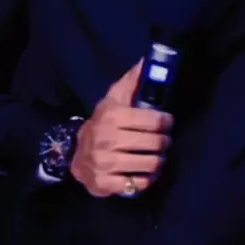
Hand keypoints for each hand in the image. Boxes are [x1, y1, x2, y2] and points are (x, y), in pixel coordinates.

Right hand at [70, 61, 173, 197]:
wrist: (77, 156)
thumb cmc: (102, 124)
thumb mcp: (113, 100)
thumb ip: (131, 82)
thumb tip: (147, 61)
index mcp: (112, 116)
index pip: (153, 120)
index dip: (166, 121)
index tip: (167, 122)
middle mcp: (107, 139)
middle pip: (154, 143)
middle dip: (164, 142)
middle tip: (164, 141)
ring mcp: (105, 163)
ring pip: (150, 164)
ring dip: (158, 161)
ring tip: (157, 156)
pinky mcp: (105, 184)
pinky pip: (139, 184)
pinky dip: (147, 179)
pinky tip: (144, 171)